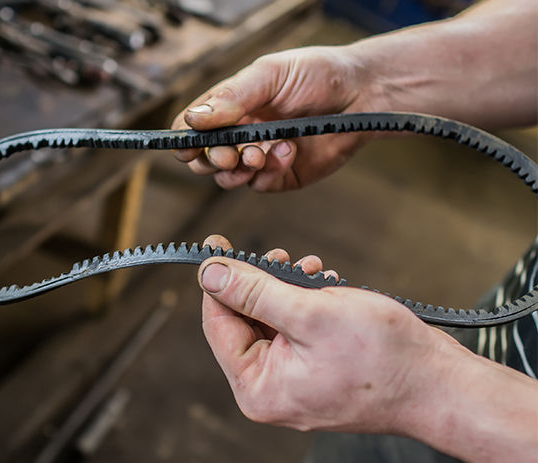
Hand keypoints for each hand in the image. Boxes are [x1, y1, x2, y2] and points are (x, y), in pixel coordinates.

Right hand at [171, 47, 379, 190]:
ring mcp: (260, 157)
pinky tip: (289, 151)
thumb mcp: (269, 75)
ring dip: (239, 170)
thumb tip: (194, 119)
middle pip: (205, 160)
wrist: (362, 95)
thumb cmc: (318, 75)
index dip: (186, 141)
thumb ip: (231, 97)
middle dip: (213, 160)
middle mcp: (241, 133)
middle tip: (231, 153)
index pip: (193, 129)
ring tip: (259, 154)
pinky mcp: (282, 175)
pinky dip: (270, 173)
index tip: (190, 148)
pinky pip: (260, 186)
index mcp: (230, 106)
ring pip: (229, 179)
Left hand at [197, 234, 462, 433]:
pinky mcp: (314, 371)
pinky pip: (295, 331)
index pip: (218, 323)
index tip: (217, 244)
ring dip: (286, 288)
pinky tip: (326, 288)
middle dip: (261, 282)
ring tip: (313, 271)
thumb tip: (210, 272)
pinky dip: (305, 304)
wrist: (440, 385)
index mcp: (257, 387)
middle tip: (280, 256)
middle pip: (243, 322)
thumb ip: (254, 292)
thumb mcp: (310, 313)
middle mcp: (269, 390)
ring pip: (271, 321)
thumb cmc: (383, 357)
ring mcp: (293, 383)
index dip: (218, 280)